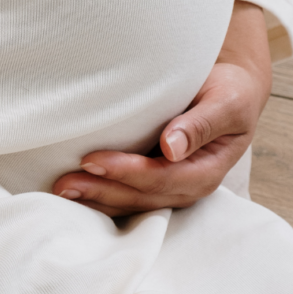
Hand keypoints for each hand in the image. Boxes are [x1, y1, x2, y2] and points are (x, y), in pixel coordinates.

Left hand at [51, 1, 271, 216]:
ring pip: (131, 202)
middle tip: (65, 183)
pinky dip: (101, 195)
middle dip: (103, 191)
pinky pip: (126, 194)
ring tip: (61, 191)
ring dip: (96, 199)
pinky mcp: (154, 181)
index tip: (92, 160)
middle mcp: (188, 185)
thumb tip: (172, 147)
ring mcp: (170, 187)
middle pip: (142, 196)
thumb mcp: (226, 101)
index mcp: (208, 169)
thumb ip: (201, 123)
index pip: (163, 177)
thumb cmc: (228, 92)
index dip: (128, 172)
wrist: (230, 92)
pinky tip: (75, 193)